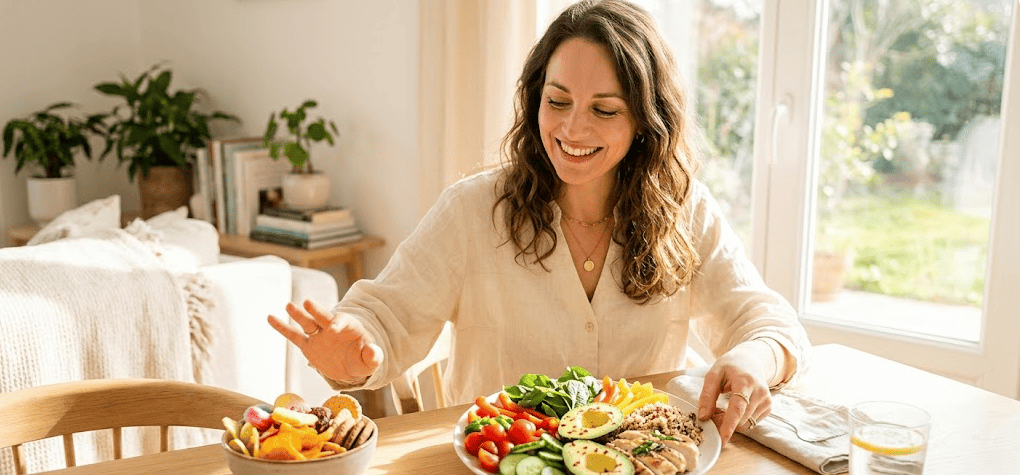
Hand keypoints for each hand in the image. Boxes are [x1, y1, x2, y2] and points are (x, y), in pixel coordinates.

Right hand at [267, 299, 382, 382]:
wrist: (351, 366)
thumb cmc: (363, 359)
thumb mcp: (371, 360)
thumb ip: (373, 356)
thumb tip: (373, 353)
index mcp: (349, 326)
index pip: (342, 321)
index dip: (338, 324)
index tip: (333, 329)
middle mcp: (331, 327)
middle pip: (323, 317)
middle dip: (316, 310)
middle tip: (308, 303)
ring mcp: (319, 335)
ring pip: (307, 323)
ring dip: (298, 315)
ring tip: (289, 305)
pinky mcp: (308, 345)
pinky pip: (294, 336)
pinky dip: (282, 327)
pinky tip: (270, 318)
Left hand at [697, 341, 772, 445]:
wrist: (751, 359)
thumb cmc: (730, 367)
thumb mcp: (714, 374)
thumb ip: (707, 395)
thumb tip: (703, 417)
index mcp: (745, 382)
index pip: (738, 408)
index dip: (729, 424)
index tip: (722, 439)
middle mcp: (760, 393)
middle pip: (741, 419)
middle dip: (723, 422)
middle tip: (711, 412)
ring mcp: (766, 401)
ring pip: (746, 424)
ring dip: (731, 423)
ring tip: (722, 408)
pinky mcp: (768, 407)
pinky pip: (750, 423)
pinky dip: (739, 421)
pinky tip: (734, 409)